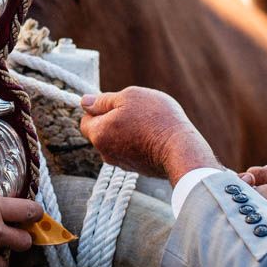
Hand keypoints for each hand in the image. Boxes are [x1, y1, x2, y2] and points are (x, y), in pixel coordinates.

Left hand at [78, 87, 220, 181]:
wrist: (181, 149)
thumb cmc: (155, 119)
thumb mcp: (128, 97)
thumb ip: (103, 100)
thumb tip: (84, 101)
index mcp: (98, 134)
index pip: (84, 120)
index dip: (98, 109)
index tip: (116, 103)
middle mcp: (105, 152)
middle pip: (101, 131)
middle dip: (113, 120)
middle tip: (135, 111)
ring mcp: (121, 163)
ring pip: (117, 141)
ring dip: (127, 131)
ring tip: (148, 123)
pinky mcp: (137, 168)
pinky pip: (131, 150)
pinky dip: (138, 142)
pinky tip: (154, 136)